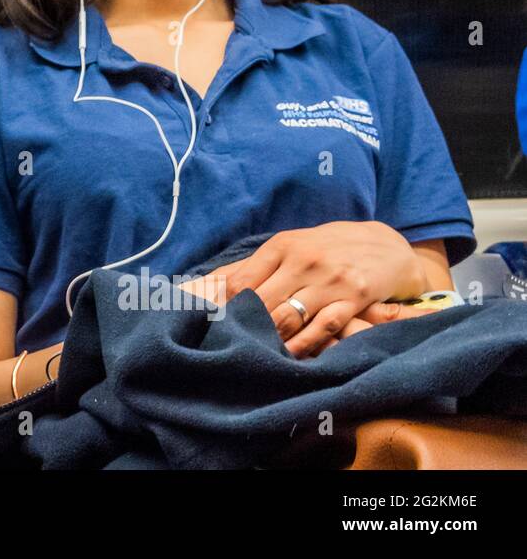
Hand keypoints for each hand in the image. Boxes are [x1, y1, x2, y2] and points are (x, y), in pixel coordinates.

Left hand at [199, 222, 426, 356]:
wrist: (388, 245)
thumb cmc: (329, 247)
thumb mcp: (292, 245)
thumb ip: (255, 265)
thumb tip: (212, 283)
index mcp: (282, 245)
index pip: (241, 281)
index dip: (227, 307)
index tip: (221, 324)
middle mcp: (303, 260)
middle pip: (261, 303)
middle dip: (247, 327)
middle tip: (235, 346)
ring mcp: (329, 279)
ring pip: (288, 317)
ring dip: (272, 340)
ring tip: (259, 354)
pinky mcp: (354, 297)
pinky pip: (322, 327)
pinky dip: (304, 345)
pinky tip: (292, 356)